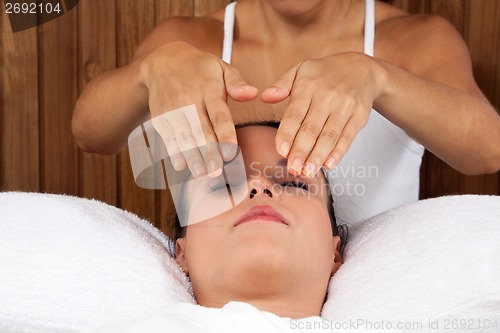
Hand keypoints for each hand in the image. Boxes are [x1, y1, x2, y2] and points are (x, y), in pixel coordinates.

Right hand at [139, 41, 257, 177]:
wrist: (162, 62)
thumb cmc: (199, 68)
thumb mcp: (220, 67)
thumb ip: (237, 83)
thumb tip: (252, 94)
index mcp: (208, 89)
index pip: (219, 116)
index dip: (225, 135)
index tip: (230, 153)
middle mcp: (189, 100)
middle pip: (200, 131)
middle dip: (209, 153)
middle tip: (216, 172)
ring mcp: (173, 110)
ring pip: (183, 137)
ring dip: (192, 156)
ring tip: (201, 173)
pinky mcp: (161, 118)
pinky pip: (167, 137)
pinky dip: (173, 152)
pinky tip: (180, 166)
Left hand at [261, 52, 385, 176]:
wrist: (362, 68)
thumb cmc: (325, 73)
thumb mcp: (301, 70)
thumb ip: (281, 84)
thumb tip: (264, 97)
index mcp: (308, 86)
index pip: (295, 114)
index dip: (287, 134)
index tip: (281, 151)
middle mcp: (327, 96)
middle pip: (312, 129)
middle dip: (301, 151)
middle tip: (293, 169)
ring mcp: (345, 106)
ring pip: (329, 136)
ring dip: (318, 156)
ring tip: (308, 171)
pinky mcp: (360, 115)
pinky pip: (347, 136)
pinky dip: (338, 152)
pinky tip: (329, 164)